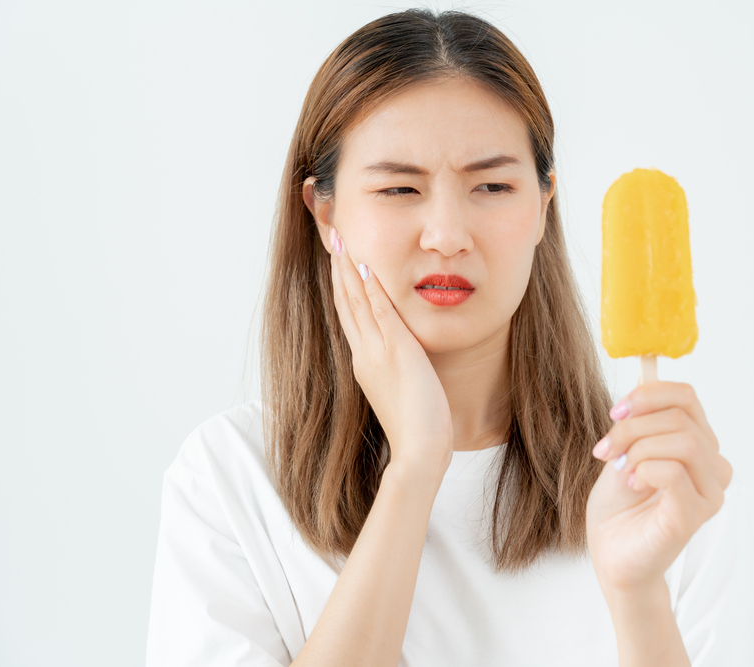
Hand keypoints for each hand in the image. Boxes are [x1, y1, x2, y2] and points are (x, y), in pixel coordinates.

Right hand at [327, 229, 453, 478]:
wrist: (418, 451)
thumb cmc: (418, 428)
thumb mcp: (404, 390)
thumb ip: (399, 369)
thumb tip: (405, 358)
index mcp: (365, 362)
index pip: (350, 315)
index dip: (344, 286)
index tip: (340, 261)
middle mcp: (364, 354)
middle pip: (346, 303)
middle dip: (340, 270)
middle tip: (334, 238)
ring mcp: (377, 353)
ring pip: (356, 304)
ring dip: (350, 271)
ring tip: (343, 243)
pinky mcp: (396, 354)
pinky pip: (380, 315)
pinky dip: (372, 292)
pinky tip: (368, 270)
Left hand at [585, 382, 732, 598]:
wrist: (611, 554)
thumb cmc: (619, 506)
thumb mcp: (624, 450)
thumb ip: (639, 419)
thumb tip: (645, 370)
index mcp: (699, 445)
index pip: (687, 397)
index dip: (648, 394)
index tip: (615, 411)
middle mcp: (713, 467)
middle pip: (682, 417)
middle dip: (634, 425)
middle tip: (605, 448)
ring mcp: (709, 493)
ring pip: (684, 440)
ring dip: (639, 448)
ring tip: (619, 468)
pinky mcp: (695, 515)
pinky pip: (675, 472)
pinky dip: (644, 470)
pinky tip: (631, 485)